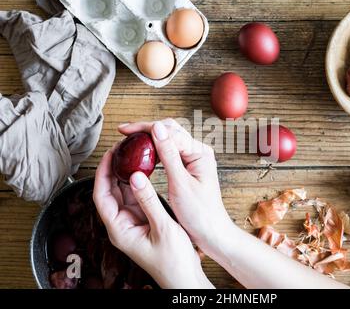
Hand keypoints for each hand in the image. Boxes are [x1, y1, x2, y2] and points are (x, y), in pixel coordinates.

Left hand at [93, 149, 213, 288]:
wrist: (183, 277)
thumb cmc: (173, 261)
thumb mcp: (162, 228)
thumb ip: (148, 201)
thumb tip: (135, 177)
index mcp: (119, 230)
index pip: (101, 195)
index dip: (103, 173)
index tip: (111, 154)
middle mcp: (122, 225)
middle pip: (109, 192)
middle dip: (112, 169)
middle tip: (122, 148)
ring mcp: (132, 222)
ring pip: (122, 193)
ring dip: (124, 174)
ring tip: (131, 155)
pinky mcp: (142, 221)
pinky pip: (135, 197)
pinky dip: (137, 183)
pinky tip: (142, 171)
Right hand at [118, 119, 235, 253]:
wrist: (212, 233)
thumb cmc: (200, 213)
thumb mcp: (180, 184)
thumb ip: (169, 155)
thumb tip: (157, 129)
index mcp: (200, 153)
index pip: (170, 130)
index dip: (145, 128)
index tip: (124, 130)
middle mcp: (199, 152)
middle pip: (170, 130)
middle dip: (146, 129)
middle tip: (124, 132)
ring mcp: (195, 159)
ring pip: (170, 139)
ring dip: (150, 138)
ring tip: (130, 141)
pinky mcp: (190, 168)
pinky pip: (171, 151)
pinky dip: (156, 150)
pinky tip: (144, 153)